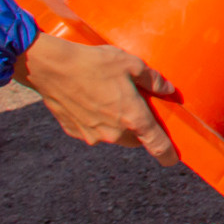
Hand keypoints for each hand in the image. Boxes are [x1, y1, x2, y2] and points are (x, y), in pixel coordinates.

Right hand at [15, 34, 177, 164]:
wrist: (51, 68)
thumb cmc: (94, 63)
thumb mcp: (132, 64)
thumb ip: (153, 80)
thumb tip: (168, 90)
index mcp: (132, 117)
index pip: (156, 144)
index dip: (167, 154)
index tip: (172, 160)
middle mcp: (112, 132)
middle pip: (135, 139)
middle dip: (140, 128)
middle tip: (139, 106)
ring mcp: (91, 134)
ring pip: (114, 135)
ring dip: (118, 124)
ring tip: (113, 98)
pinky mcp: (74, 131)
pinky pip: (94, 130)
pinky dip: (98, 120)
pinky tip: (93, 99)